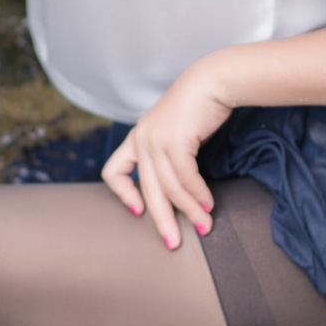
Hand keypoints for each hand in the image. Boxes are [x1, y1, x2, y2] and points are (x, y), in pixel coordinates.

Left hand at [101, 60, 232, 248]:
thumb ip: (169, 156)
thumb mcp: (175, 133)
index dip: (123, 194)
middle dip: (161, 220)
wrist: (212, 81)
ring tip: (205, 225)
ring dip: (189, 210)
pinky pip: (185, 177)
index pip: (113, 171)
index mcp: (136, 138)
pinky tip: (208, 204)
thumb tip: (179, 190)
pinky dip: (197, 194)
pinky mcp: (174, 140)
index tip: (138, 211)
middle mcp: (141, 139)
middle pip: (146, 190)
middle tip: (173, 244)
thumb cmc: (198, 109)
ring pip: (169, 187)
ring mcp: (155, 139)